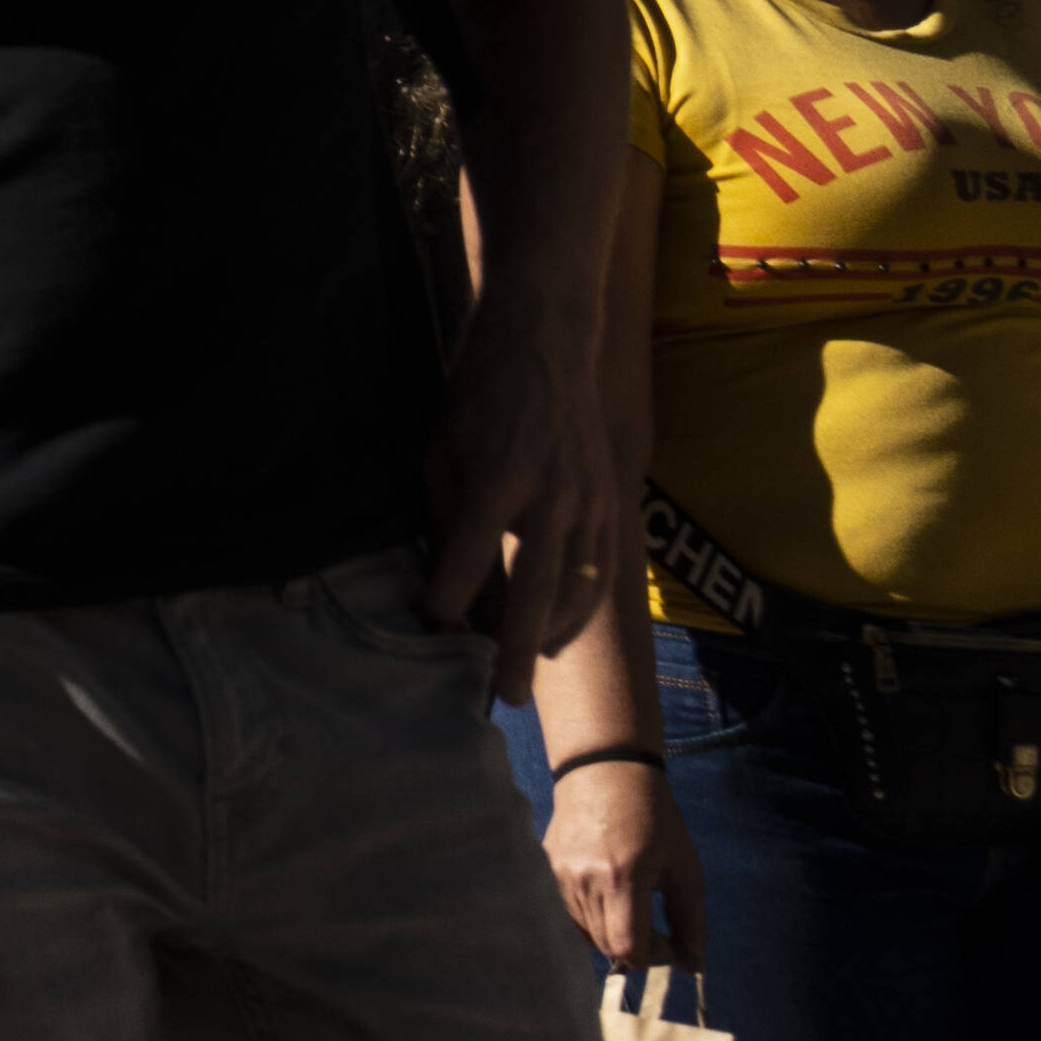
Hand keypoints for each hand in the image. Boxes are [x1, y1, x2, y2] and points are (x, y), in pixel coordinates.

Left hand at [418, 306, 630, 670]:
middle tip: (503, 697)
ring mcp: (590, 501)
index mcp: (499, 478)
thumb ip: (446, 511)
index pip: (469, 558)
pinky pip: (602, 571)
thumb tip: (440, 575)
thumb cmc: (479, 394)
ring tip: (526, 673)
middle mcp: (553, 496)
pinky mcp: (611, 502)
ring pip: (579, 590)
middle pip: (535, 591)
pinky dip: (583, 608)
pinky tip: (560, 633)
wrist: (546, 343)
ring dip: (554, 637)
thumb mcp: (443, 446)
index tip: (429, 628)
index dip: (447, 600)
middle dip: (516, 649)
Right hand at [545, 752, 698, 980]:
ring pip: (586, 935)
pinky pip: (568, 916)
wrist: (604, 772)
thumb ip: (692, 920)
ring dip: (612, 933)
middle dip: (635, 946)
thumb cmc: (654, 818)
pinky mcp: (545, 870)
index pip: (628, 948)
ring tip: (628, 905)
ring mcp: (557, 876)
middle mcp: (582, 882)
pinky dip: (590, 920)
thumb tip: (693, 965)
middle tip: (653, 923)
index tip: (667, 940)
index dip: (653, 956)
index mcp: (620, 878)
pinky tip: (604, 897)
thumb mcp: (685, 867)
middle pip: (607, 946)